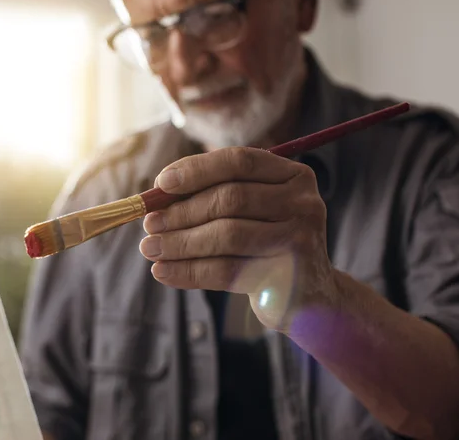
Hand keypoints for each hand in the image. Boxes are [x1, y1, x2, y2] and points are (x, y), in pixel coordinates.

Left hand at [139, 147, 339, 331]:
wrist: (309, 296)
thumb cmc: (266, 245)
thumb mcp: (249, 213)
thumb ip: (213, 197)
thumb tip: (155, 197)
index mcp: (293, 176)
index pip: (239, 161)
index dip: (196, 169)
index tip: (160, 183)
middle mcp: (303, 203)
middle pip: (231, 198)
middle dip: (182, 212)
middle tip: (149, 225)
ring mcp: (300, 240)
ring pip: (227, 235)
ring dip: (180, 243)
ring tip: (150, 249)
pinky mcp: (288, 278)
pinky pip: (228, 271)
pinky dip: (189, 272)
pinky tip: (163, 272)